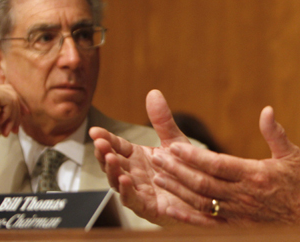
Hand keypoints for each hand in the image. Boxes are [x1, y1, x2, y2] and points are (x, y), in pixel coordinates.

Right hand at [0, 82, 27, 154]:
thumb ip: (7, 112)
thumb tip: (23, 111)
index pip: (7, 92)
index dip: (18, 104)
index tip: (24, 116)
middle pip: (12, 93)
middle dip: (18, 111)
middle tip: (16, 128)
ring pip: (13, 98)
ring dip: (13, 117)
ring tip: (6, 130)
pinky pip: (10, 102)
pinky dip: (8, 115)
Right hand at [90, 89, 222, 225]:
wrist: (204, 194)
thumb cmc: (186, 169)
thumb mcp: (174, 140)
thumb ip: (162, 120)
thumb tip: (153, 92)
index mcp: (137, 157)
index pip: (117, 146)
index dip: (106, 139)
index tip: (95, 130)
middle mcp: (135, 174)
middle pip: (113, 163)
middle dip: (103, 153)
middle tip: (99, 143)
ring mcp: (139, 191)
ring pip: (118, 182)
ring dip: (111, 171)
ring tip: (109, 158)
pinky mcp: (148, 207)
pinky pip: (133, 200)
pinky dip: (127, 191)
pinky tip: (125, 180)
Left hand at [152, 106, 299, 226]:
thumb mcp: (292, 155)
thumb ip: (275, 133)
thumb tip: (266, 110)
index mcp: (255, 174)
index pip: (217, 164)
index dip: (193, 156)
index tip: (175, 147)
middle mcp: (243, 195)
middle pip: (202, 182)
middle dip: (177, 170)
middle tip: (157, 158)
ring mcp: (237, 213)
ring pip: (200, 201)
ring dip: (177, 189)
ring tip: (158, 177)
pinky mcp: (236, 226)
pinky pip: (207, 223)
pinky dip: (187, 216)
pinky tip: (171, 207)